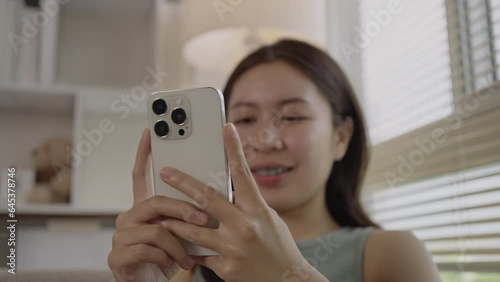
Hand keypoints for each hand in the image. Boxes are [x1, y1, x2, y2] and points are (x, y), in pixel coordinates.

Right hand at [107, 129, 209, 280]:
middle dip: (183, 209)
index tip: (150, 133)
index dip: (144, 154)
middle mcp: (128, 217)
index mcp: (143, 209)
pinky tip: (174, 265)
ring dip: (178, 244)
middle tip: (204, 218)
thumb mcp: (179, 232)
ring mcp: (120, 236)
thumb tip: (213, 193)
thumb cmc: (168, 256)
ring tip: (189, 257)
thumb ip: (185, 213)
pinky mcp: (117, 256)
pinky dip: (167, 258)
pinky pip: (147, 249)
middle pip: (155, 202)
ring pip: (156, 229)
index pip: (140, 176)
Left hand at [158, 124, 321, 281]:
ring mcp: (234, 248)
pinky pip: (200, 255)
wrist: (286, 281)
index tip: (226, 128)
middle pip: (208, 198)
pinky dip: (188, 250)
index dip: (234, 148)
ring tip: (160, 215)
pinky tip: (177, 248)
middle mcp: (246, 226)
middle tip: (166, 172)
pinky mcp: (226, 267)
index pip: (243, 173)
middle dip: (183, 183)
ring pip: (194, 229)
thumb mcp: (269, 219)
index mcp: (258, 210)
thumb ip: (247, 205)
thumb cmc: (279, 247)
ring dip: (174, 221)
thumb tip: (228, 189)